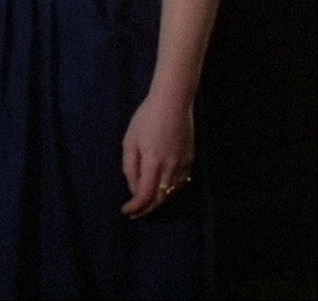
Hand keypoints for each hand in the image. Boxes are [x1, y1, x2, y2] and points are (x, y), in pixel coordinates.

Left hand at [121, 92, 195, 217]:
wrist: (173, 103)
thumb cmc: (146, 119)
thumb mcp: (130, 141)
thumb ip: (130, 167)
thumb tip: (134, 188)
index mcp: (154, 162)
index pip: (146, 195)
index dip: (136, 207)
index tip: (126, 211)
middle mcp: (172, 167)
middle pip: (161, 198)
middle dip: (147, 209)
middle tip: (134, 213)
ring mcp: (184, 164)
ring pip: (172, 192)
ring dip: (158, 201)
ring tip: (145, 204)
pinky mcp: (191, 160)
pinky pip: (180, 182)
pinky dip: (170, 190)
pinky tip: (161, 189)